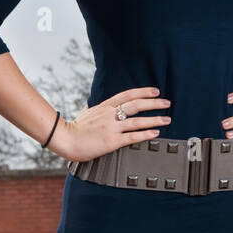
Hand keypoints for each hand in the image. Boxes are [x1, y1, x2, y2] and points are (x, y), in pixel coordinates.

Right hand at [50, 87, 171, 161]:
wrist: (65, 139)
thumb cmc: (74, 129)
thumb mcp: (84, 113)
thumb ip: (91, 108)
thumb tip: (89, 105)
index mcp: (104, 106)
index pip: (127, 95)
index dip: (143, 92)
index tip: (155, 91)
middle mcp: (110, 114)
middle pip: (136, 105)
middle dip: (154, 103)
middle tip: (166, 103)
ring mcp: (111, 127)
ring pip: (137, 121)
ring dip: (154, 119)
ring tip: (166, 119)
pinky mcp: (112, 141)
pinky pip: (132, 137)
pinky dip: (145, 134)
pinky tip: (155, 134)